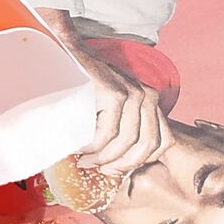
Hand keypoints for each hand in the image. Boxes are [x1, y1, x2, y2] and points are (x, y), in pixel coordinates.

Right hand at [33, 7, 172, 174]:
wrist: (62, 54)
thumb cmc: (82, 86)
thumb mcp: (108, 107)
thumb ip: (121, 127)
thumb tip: (119, 166)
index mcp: (150, 102)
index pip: (161, 143)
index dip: (138, 163)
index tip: (114, 170)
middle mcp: (147, 96)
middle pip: (146, 146)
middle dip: (121, 165)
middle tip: (97, 169)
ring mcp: (133, 93)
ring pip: (126, 143)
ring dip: (102, 157)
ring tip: (83, 159)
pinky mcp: (114, 93)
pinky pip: (107, 134)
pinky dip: (91, 146)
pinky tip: (77, 145)